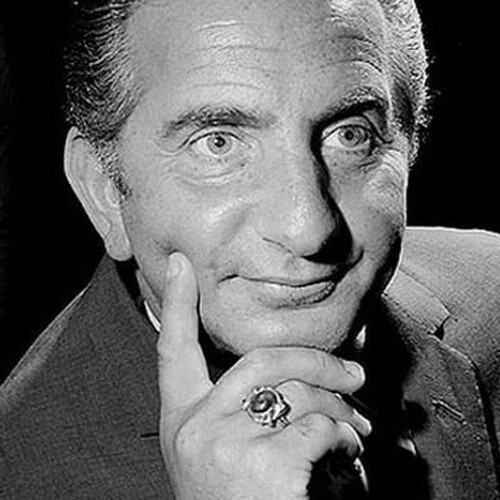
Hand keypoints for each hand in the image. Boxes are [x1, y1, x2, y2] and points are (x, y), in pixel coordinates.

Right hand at [158, 253, 370, 499]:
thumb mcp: (223, 456)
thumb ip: (243, 411)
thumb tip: (296, 375)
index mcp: (182, 422)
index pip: (171, 350)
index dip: (174, 303)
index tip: (179, 264)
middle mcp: (194, 427)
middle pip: (260, 359)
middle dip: (316, 360)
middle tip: (355, 372)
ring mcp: (222, 445)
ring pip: (297, 391)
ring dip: (340, 406)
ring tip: (356, 429)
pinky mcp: (258, 465)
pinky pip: (317, 425)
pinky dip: (344, 438)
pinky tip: (346, 458)